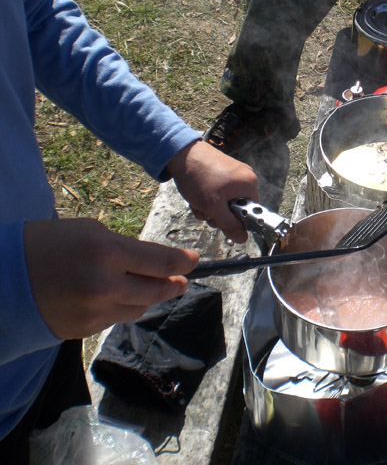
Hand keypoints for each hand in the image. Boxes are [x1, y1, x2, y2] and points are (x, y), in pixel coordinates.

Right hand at [24, 218, 196, 338]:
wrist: (3, 279)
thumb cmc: (47, 244)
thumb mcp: (90, 231)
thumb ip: (127, 247)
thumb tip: (159, 263)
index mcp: (107, 251)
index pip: (163, 262)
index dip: (184, 262)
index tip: (193, 260)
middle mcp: (105, 285)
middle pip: (159, 290)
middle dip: (175, 284)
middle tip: (182, 280)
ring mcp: (95, 311)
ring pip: (141, 307)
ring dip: (149, 296)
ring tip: (150, 286)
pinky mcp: (85, 329)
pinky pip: (118, 318)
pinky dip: (123, 307)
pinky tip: (115, 296)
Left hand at [166, 140, 259, 242]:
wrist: (180, 153)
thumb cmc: (198, 176)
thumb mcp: (214, 207)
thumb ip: (229, 225)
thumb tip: (242, 238)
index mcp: (249, 184)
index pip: (252, 212)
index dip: (237, 221)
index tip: (222, 221)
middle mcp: (245, 177)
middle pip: (237, 208)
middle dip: (219, 214)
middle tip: (206, 210)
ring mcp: (233, 173)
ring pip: (225, 202)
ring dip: (210, 208)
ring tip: (198, 201)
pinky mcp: (222, 171)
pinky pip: (219, 193)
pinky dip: (207, 198)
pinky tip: (196, 195)